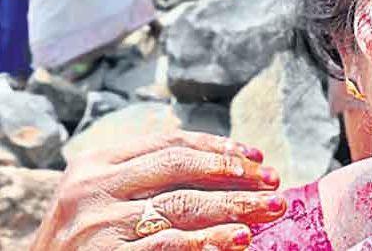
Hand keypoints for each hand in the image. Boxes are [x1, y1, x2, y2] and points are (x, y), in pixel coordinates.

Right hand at [30, 131, 286, 250]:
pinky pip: (169, 247)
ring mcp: (98, 224)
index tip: (258, 156)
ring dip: (234, 207)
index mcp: (97, 161)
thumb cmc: (85, 236)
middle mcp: (94, 187)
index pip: (171, 143)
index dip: (220, 148)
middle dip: (235, 174)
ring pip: (182, 206)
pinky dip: (208, 242)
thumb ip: (149, 173)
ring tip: (269, 209)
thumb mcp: (105, 192)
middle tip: (275, 183)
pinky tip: (237, 240)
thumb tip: (228, 163)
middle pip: (182, 169)